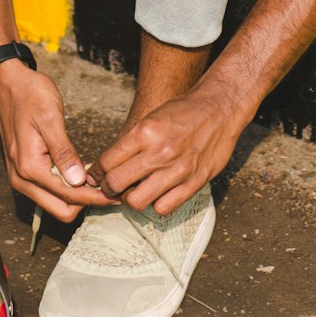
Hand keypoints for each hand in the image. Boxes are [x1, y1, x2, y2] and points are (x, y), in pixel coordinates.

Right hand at [0, 62, 115, 221]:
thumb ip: (63, 151)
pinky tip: (83, 177)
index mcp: (29, 167)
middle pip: (61, 210)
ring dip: (78, 199)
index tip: (118, 194)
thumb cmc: (29, 94)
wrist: (6, 83)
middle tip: (113, 190)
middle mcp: (21, 179)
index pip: (69, 196)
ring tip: (102, 183)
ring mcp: (20, 178)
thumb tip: (79, 181)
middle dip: (88, 203)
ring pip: (55, 204)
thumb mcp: (50, 117)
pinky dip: (67, 191)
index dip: (95, 197)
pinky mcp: (23, 172)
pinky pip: (48, 192)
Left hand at [92, 80, 245, 216]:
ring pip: (137, 201)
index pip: (107, 162)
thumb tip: (106, 166)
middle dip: (108, 188)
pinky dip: (156, 204)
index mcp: (144, 132)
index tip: (96, 176)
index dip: (96, 172)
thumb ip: (130, 141)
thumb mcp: (151, 117)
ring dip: (131, 198)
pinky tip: (157, 194)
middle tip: (111, 186)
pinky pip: (163, 207)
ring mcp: (177, 170)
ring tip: (134, 190)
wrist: (219, 108)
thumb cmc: (182, 111)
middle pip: (116, 184)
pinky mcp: (194, 183)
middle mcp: (159, 152)